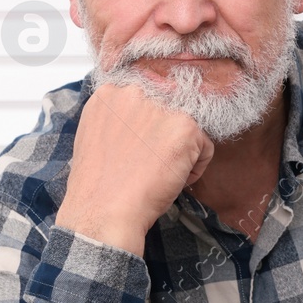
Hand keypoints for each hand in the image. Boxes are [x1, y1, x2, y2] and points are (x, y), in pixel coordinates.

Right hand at [55, 82, 214, 255]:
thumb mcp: (97, 137)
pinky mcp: (185, 126)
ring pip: (186, 128)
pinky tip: (172, 181)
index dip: (147, 127)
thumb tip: (143, 124)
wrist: (104, 210)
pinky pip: (205, 145)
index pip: (145, 99)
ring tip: (158, 174)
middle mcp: (135, 92)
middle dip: (163, 136)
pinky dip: (195, 168)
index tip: (141, 148)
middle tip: (150, 163)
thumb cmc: (98, 186)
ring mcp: (161, 107)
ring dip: (180, 151)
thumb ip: (118, 120)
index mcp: (109, 94)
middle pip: (167, 110)